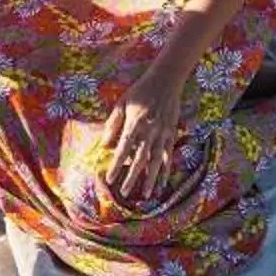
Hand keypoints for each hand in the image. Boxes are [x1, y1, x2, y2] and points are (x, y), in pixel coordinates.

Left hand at [92, 63, 190, 210]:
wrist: (166, 80)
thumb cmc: (140, 91)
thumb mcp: (122, 104)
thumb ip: (113, 124)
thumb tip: (104, 144)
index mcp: (134, 123)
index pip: (123, 148)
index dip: (116, 164)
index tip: (110, 178)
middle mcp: (149, 131)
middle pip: (140, 159)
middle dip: (132, 177)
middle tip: (125, 192)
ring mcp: (162, 133)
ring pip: (156, 161)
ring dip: (151, 179)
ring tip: (147, 194)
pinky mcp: (171, 134)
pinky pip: (168, 155)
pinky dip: (166, 170)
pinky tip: (163, 182)